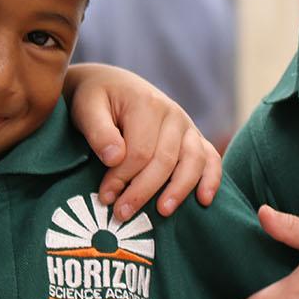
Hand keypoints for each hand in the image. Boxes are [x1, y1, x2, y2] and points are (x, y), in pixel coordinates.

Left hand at [64, 63, 220, 218]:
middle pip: (165, 160)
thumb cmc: (96, 99)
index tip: (105, 196)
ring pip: (192, 161)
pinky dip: (211, 179)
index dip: (122, 178)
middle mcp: (172, 113)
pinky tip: (204, 200)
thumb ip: (98, 132)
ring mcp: (187, 126)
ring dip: (179, 190)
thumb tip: (115, 159)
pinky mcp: (194, 138)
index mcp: (146, 103)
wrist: (112, 85)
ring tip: (163, 212)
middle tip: (123, 214)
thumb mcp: (87, 108)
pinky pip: (210, 158)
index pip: (139, 151)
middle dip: (143, 191)